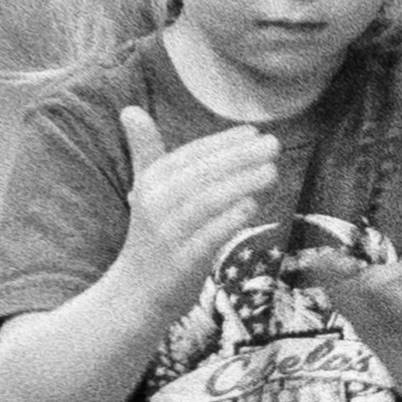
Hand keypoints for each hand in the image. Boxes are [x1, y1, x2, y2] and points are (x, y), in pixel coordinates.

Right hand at [115, 103, 281, 307]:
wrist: (136, 292)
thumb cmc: (151, 235)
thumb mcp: (144, 190)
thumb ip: (145, 150)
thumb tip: (130, 108)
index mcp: (150, 183)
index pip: (190, 155)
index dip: (223, 142)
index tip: (253, 132)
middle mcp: (155, 205)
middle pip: (202, 175)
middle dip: (239, 157)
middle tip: (272, 145)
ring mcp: (168, 234)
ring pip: (207, 202)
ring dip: (241, 184)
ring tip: (272, 171)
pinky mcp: (181, 262)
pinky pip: (208, 236)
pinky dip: (230, 219)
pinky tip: (253, 206)